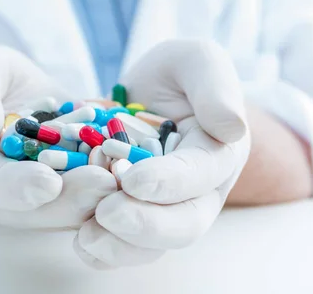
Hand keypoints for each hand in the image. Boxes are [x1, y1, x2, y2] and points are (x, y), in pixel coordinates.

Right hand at [0, 46, 116, 228]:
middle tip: (104, 184)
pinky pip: (85, 197)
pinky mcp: (62, 194)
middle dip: (69, 199)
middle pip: (31, 209)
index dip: (15, 188)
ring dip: (95, 198)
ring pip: (63, 210)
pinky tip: (130, 172)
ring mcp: (30, 200)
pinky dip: (108, 186)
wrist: (16, 90)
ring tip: (123, 179)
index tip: (47, 183)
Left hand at [74, 40, 250, 267]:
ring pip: (154, 245)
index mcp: (217, 153)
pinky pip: (126, 246)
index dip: (170, 182)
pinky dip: (104, 252)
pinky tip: (80, 241)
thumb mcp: (195, 61)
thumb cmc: (176, 74)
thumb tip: (232, 127)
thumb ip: (215, 86)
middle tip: (108, 213)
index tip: (133, 180)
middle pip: (184, 224)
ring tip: (87, 237)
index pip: (201, 175)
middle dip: (147, 225)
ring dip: (122, 246)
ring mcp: (166, 208)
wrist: (148, 93)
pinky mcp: (136, 215)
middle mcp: (198, 190)